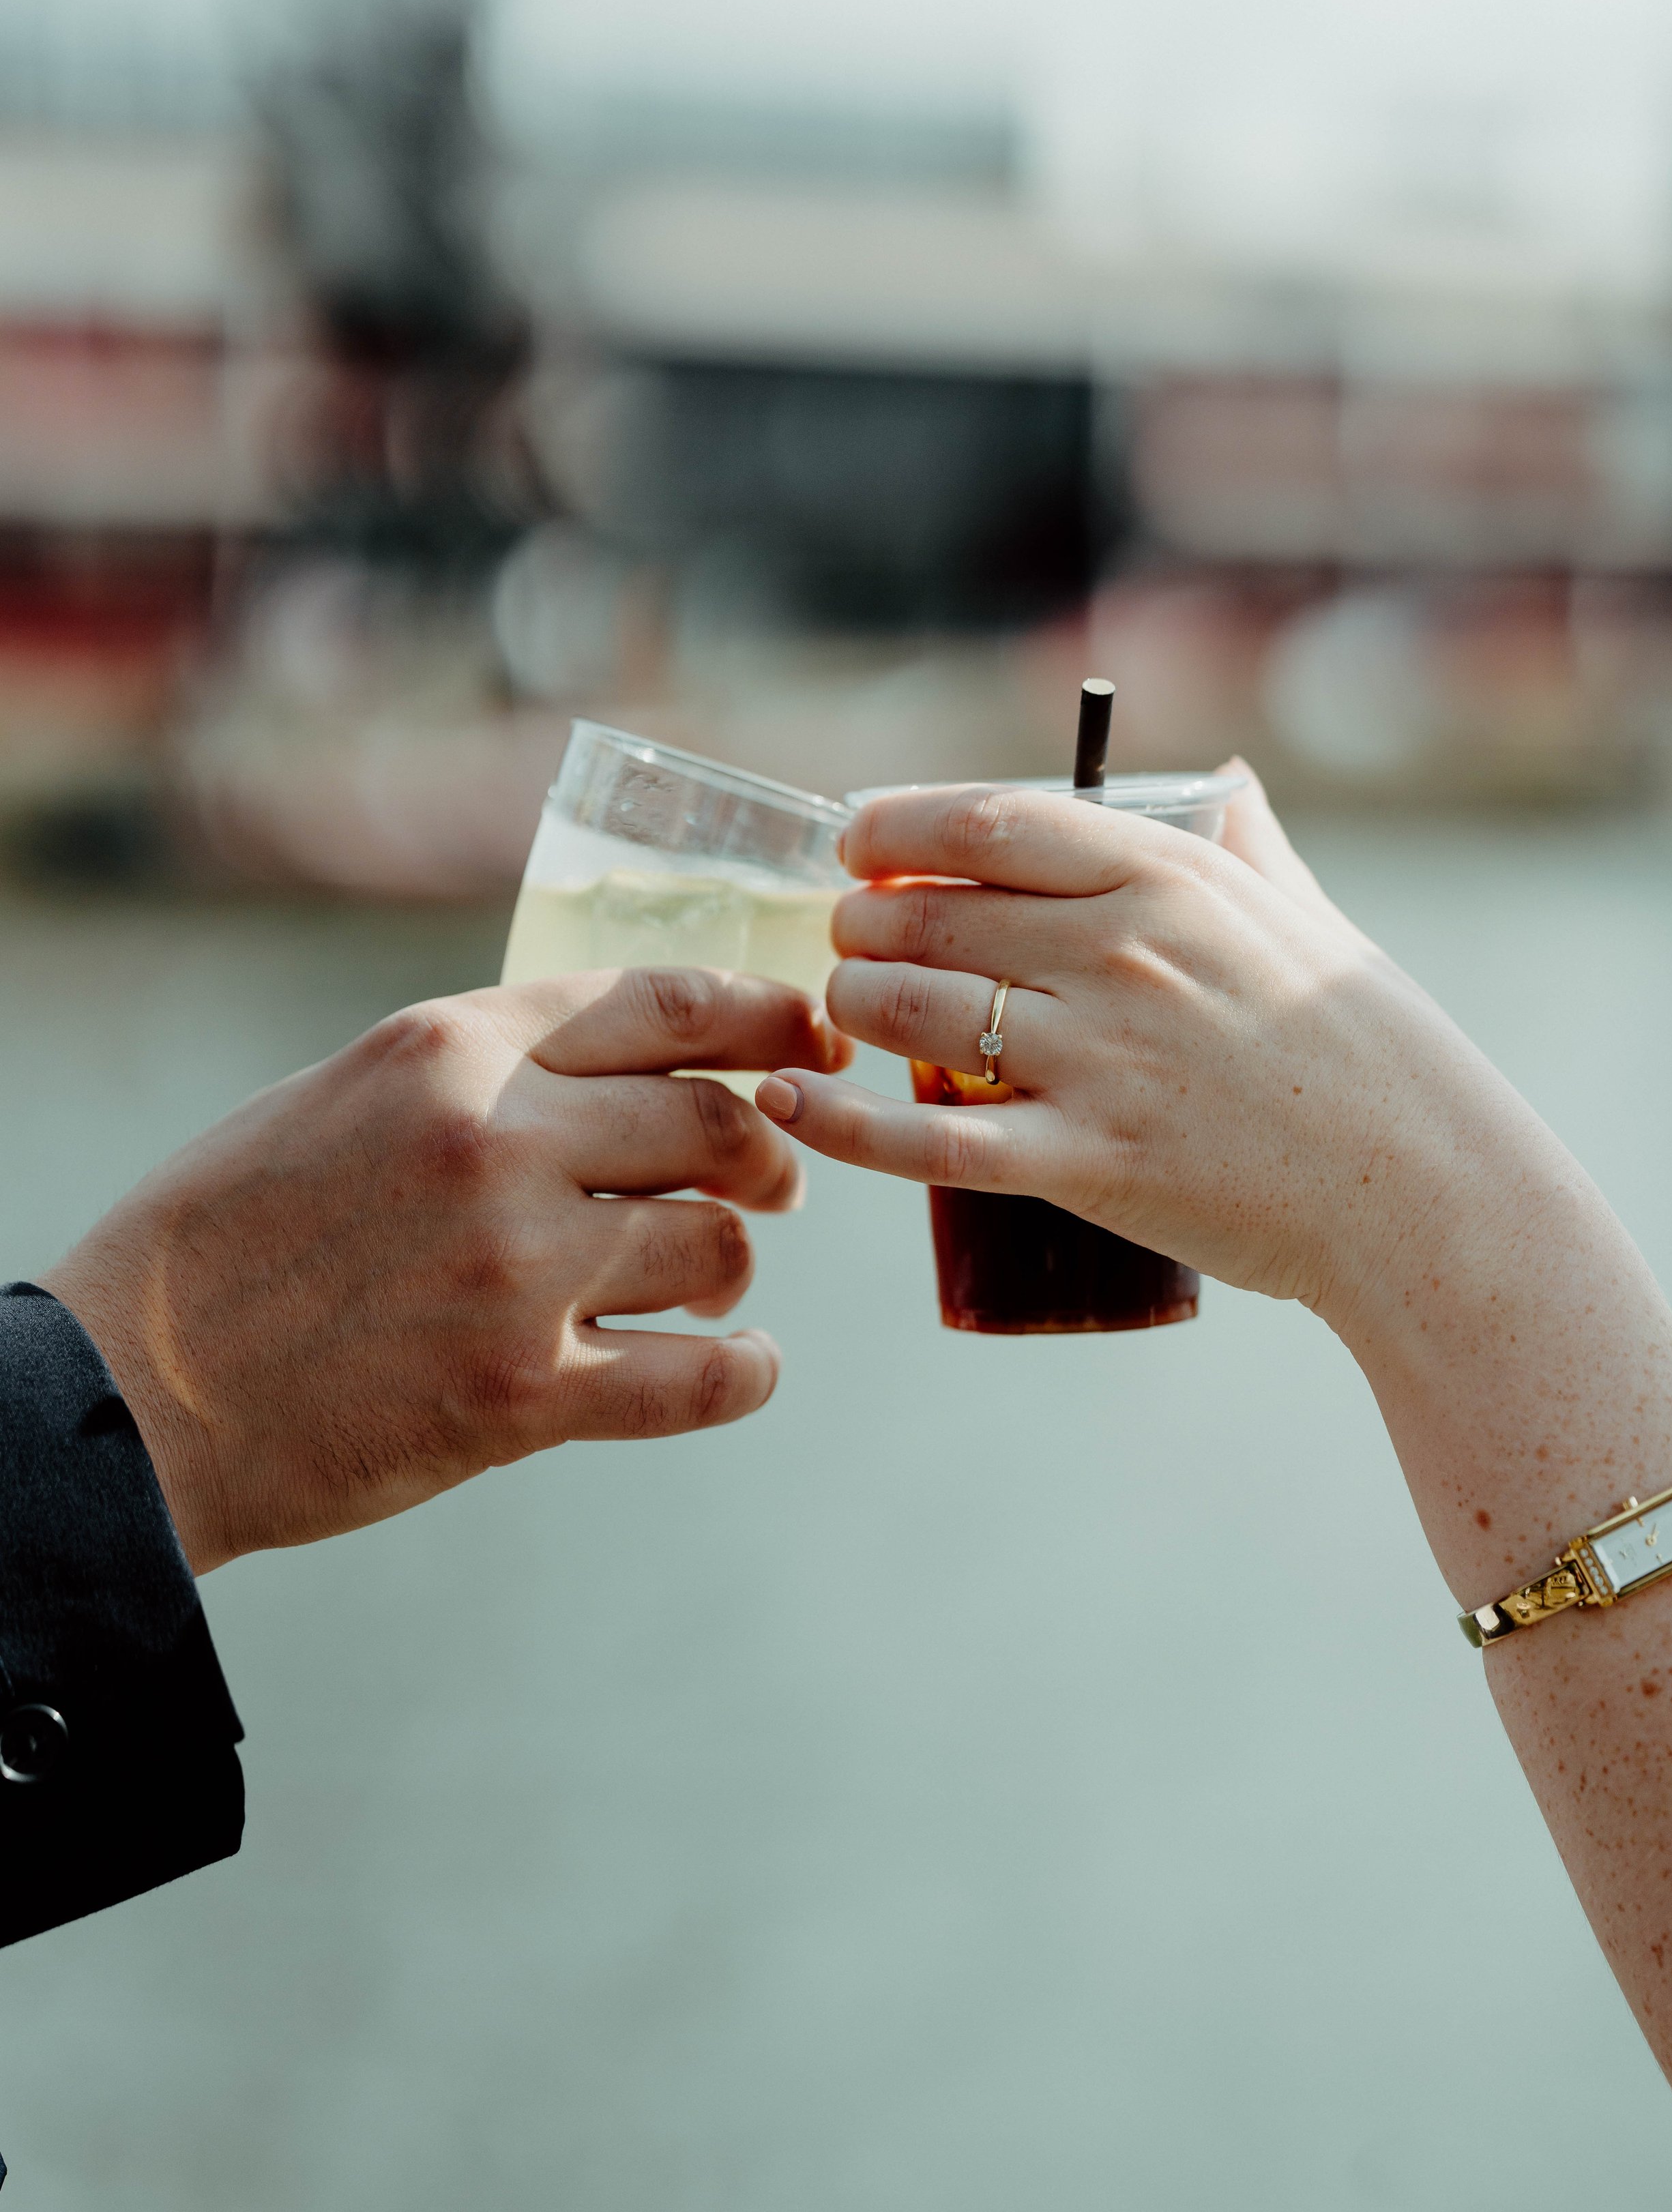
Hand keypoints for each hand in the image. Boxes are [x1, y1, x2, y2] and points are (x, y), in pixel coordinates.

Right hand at [45, 969, 848, 1573]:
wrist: (133, 1385)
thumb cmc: (233, 1230)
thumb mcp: (350, 1091)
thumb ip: (488, 1068)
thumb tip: (632, 1066)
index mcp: (452, 1046)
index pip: (669, 1001)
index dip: (769, 1019)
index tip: (812, 1042)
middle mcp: (497, 1140)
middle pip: (714, 1119)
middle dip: (769, 1150)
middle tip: (775, 1182)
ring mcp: (516, 1270)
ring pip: (715, 1243)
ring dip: (733, 1262)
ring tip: (710, 1279)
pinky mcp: (521, 1395)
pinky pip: (695, 1379)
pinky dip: (743, 1372)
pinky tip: (746, 1365)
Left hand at [755, 768, 1534, 1337]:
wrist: (1418, 1186)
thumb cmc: (1362, 1046)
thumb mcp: (1302, 913)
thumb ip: (1245, 839)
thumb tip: (1220, 775)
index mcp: (1167, 878)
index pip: (990, 823)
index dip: (896, 824)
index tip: (856, 836)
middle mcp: (1122, 954)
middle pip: (928, 917)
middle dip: (861, 923)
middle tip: (848, 938)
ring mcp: (1100, 1059)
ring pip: (910, 1013)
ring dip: (849, 1007)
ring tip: (844, 1013)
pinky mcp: (1087, 1162)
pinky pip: (929, 1138)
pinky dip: (842, 1123)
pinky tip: (789, 1105)